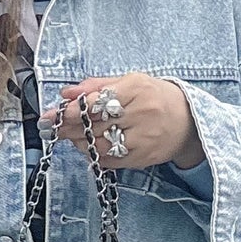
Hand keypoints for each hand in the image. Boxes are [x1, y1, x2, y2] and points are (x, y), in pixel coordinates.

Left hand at [40, 74, 205, 169]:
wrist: (190, 122)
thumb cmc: (156, 97)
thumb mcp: (131, 81)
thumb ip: (97, 85)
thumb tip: (66, 92)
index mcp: (138, 89)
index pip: (99, 100)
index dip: (74, 108)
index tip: (55, 112)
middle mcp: (142, 114)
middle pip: (96, 124)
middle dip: (69, 126)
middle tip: (50, 125)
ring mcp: (144, 139)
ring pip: (101, 145)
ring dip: (79, 141)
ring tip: (69, 134)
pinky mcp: (143, 158)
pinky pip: (110, 160)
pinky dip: (93, 154)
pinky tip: (86, 145)